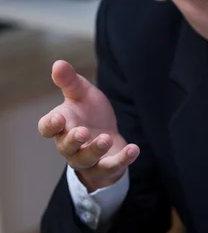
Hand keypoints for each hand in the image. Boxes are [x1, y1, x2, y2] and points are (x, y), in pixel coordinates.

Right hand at [38, 60, 138, 191]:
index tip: (58, 119)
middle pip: (66, 147)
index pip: (47, 128)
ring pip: (86, 160)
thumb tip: (59, 63)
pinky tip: (134, 148)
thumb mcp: (82, 93)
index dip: (50, 125)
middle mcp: (69, 146)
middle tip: (83, 131)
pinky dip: (123, 159)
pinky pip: (112, 167)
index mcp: (60, 126)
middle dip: (73, 140)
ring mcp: (87, 160)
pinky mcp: (105, 168)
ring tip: (107, 138)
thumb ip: (70, 81)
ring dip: (96, 150)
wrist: (109, 133)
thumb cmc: (90, 112)